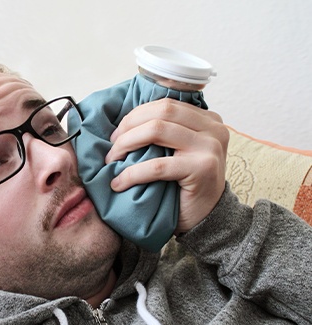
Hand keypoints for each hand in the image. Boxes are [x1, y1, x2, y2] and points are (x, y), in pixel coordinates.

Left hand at [105, 98, 228, 232]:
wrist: (207, 219)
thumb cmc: (185, 186)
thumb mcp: (179, 151)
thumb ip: (166, 133)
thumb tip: (124, 122)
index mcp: (207, 120)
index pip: (165, 105)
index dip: (136, 116)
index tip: (117, 134)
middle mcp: (213, 129)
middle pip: (161, 112)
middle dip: (129, 126)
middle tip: (112, 146)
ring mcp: (210, 147)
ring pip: (156, 131)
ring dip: (126, 144)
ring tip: (112, 160)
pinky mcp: (202, 168)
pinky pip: (157, 166)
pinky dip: (132, 173)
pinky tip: (119, 183)